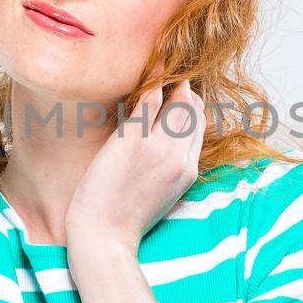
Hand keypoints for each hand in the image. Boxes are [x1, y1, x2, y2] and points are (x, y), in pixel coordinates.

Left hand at [64, 78, 206, 252]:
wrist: (104, 239)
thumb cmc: (123, 220)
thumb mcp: (161, 195)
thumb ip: (170, 168)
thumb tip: (168, 144)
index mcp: (188, 172)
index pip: (198, 127)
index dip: (192, 107)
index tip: (182, 92)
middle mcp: (179, 157)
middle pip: (192, 111)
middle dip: (186, 90)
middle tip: (173, 73)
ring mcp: (158, 147)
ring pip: (177, 102)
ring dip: (172, 81)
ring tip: (162, 64)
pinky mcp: (133, 140)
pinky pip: (150, 101)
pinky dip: (154, 81)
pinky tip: (152, 68)